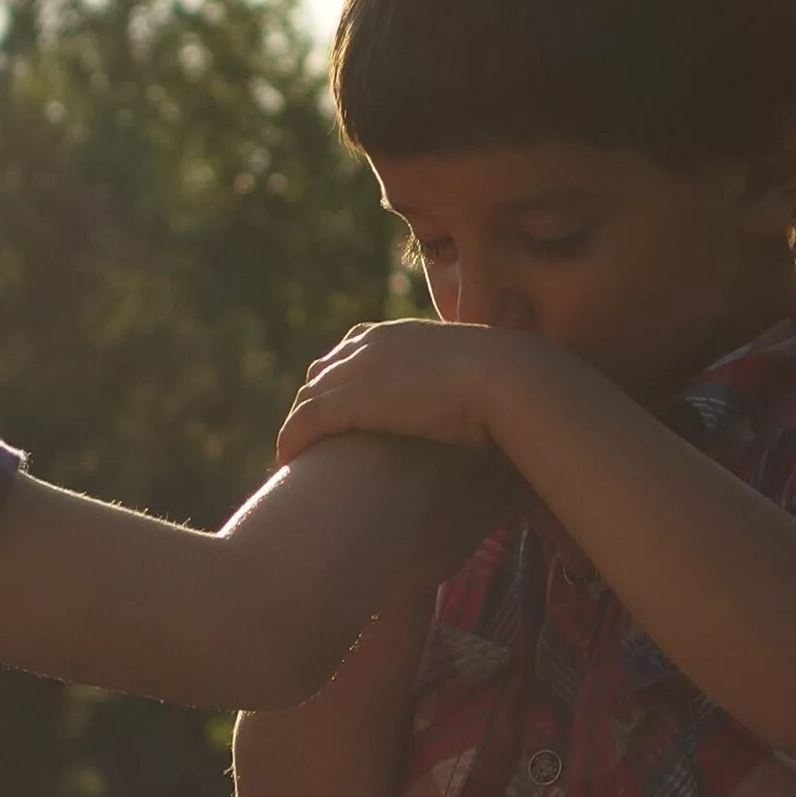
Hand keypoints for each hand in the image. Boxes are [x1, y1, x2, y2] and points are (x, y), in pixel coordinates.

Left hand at [278, 320, 541, 462]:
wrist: (505, 377)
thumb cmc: (509, 382)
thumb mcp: (480, 374)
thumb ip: (467, 381)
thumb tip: (485, 402)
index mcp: (398, 334)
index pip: (349, 355)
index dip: (338, 384)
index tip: (336, 412)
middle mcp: (368, 345)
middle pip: (321, 376)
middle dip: (312, 406)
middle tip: (309, 440)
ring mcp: (355, 370)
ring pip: (307, 400)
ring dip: (297, 427)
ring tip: (294, 456)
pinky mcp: (347, 399)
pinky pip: (304, 422)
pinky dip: (291, 440)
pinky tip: (286, 462)